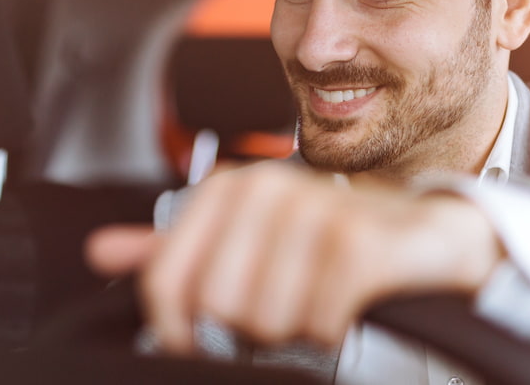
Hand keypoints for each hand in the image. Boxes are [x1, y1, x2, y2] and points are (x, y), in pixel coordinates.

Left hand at [86, 161, 502, 353]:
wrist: (429, 238)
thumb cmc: (333, 242)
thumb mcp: (249, 238)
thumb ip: (176, 248)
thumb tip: (100, 251)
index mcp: (229, 187)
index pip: (165, 283)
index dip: (177, 331)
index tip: (200, 342)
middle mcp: (267, 187)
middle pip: (216, 308)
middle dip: (251, 329)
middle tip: (287, 309)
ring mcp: (314, 210)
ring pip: (265, 320)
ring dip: (297, 330)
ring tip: (320, 302)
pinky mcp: (358, 243)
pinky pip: (317, 322)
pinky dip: (333, 330)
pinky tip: (349, 307)